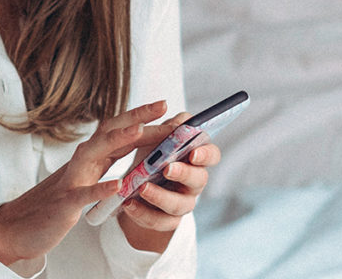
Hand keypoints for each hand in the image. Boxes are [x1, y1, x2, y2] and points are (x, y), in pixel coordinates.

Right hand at [0, 100, 173, 265]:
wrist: (20, 226)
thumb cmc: (58, 201)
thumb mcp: (86, 177)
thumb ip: (106, 161)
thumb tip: (132, 145)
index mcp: (91, 156)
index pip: (120, 131)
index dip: (144, 118)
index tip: (167, 107)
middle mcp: (82, 161)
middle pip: (111, 132)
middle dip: (137, 117)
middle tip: (163, 105)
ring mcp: (72, 179)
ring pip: (95, 152)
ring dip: (117, 139)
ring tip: (140, 130)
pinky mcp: (65, 202)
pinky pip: (83, 194)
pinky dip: (100, 188)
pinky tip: (118, 185)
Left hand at [117, 112, 221, 252]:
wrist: (135, 186)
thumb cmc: (152, 155)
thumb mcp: (159, 137)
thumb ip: (171, 128)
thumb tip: (182, 121)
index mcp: (196, 158)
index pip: (212, 154)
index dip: (206, 154)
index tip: (193, 152)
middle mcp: (194, 182)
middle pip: (199, 180)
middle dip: (183, 173)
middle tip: (167, 169)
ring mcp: (182, 202)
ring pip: (178, 204)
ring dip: (160, 196)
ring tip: (142, 187)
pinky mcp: (167, 220)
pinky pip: (159, 221)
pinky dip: (143, 213)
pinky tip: (129, 204)